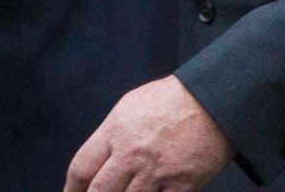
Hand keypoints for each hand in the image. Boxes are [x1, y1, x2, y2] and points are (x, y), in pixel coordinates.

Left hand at [66, 76, 233, 191]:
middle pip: (100, 190)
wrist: (212, 101)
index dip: (72, 188)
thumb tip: (97, 161)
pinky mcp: (184, 185)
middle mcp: (132, 154)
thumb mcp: (127, 109)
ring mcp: (157, 172)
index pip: (82, 167)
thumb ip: (110, 137)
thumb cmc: (167, 101)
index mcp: (114, 132)